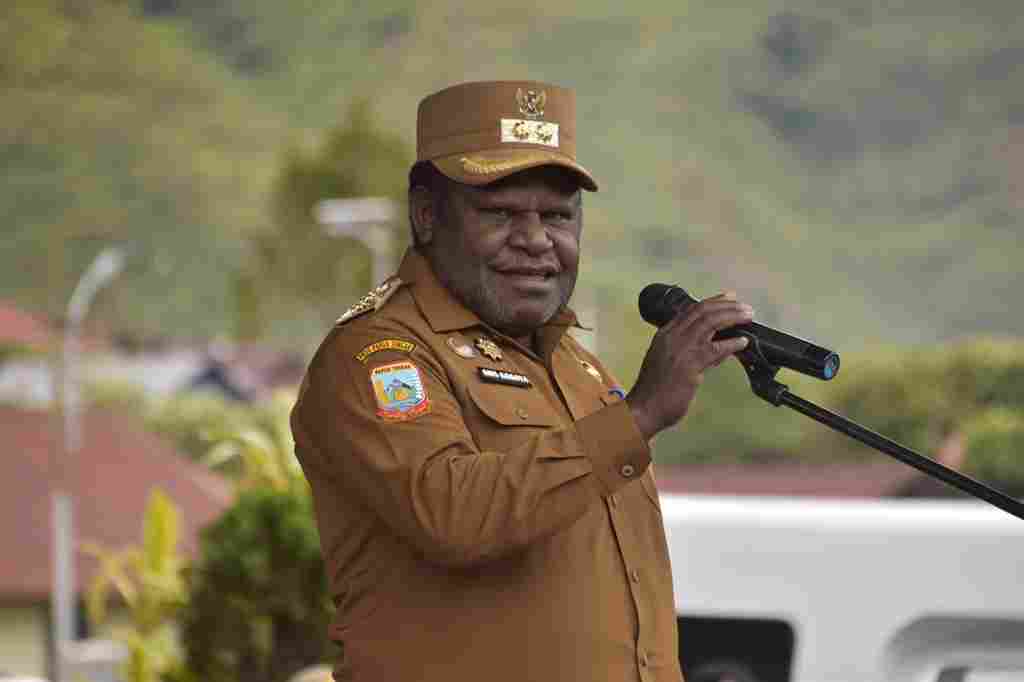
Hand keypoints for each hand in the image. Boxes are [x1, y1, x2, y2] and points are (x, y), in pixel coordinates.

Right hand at [625, 291, 753, 440]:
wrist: (643, 409)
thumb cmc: (655, 391)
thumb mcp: (669, 363)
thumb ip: (692, 353)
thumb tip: (719, 348)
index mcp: (665, 334)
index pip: (692, 310)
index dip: (713, 301)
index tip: (729, 297)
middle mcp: (672, 337)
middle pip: (703, 311)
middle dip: (727, 306)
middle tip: (745, 307)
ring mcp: (681, 350)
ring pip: (711, 323)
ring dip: (733, 316)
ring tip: (748, 316)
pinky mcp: (690, 366)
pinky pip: (716, 349)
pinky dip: (732, 343)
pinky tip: (743, 342)